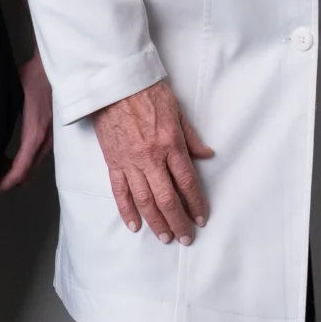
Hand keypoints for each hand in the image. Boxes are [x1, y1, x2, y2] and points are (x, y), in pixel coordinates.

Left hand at [0, 53, 54, 191]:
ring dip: (17, 171)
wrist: (60, 64)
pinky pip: (38, 154)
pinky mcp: (52, 131)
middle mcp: (46, 138)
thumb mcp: (12, 91)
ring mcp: (52, 135)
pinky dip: (24, 162)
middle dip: (9, 181)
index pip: (22, 166)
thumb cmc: (36, 74)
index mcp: (35, 130)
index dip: (8, 181)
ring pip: (34, 164)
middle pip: (29, 171)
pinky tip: (10, 158)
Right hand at [93, 80, 213, 243]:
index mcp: (171, 143)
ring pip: (144, 200)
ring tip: (165, 237)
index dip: (195, 203)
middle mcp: (151, 157)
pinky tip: (135, 225)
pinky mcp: (113, 162)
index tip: (201, 218)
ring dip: (156, 222)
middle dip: (178, 221)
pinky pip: (120, 192)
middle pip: (167, 197)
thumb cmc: (148, 93)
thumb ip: (191, 137)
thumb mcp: (177, 111)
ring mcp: (130, 162)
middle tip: (185, 238)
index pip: (187, 181)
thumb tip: (207, 155)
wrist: (115, 84)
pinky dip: (126, 211)